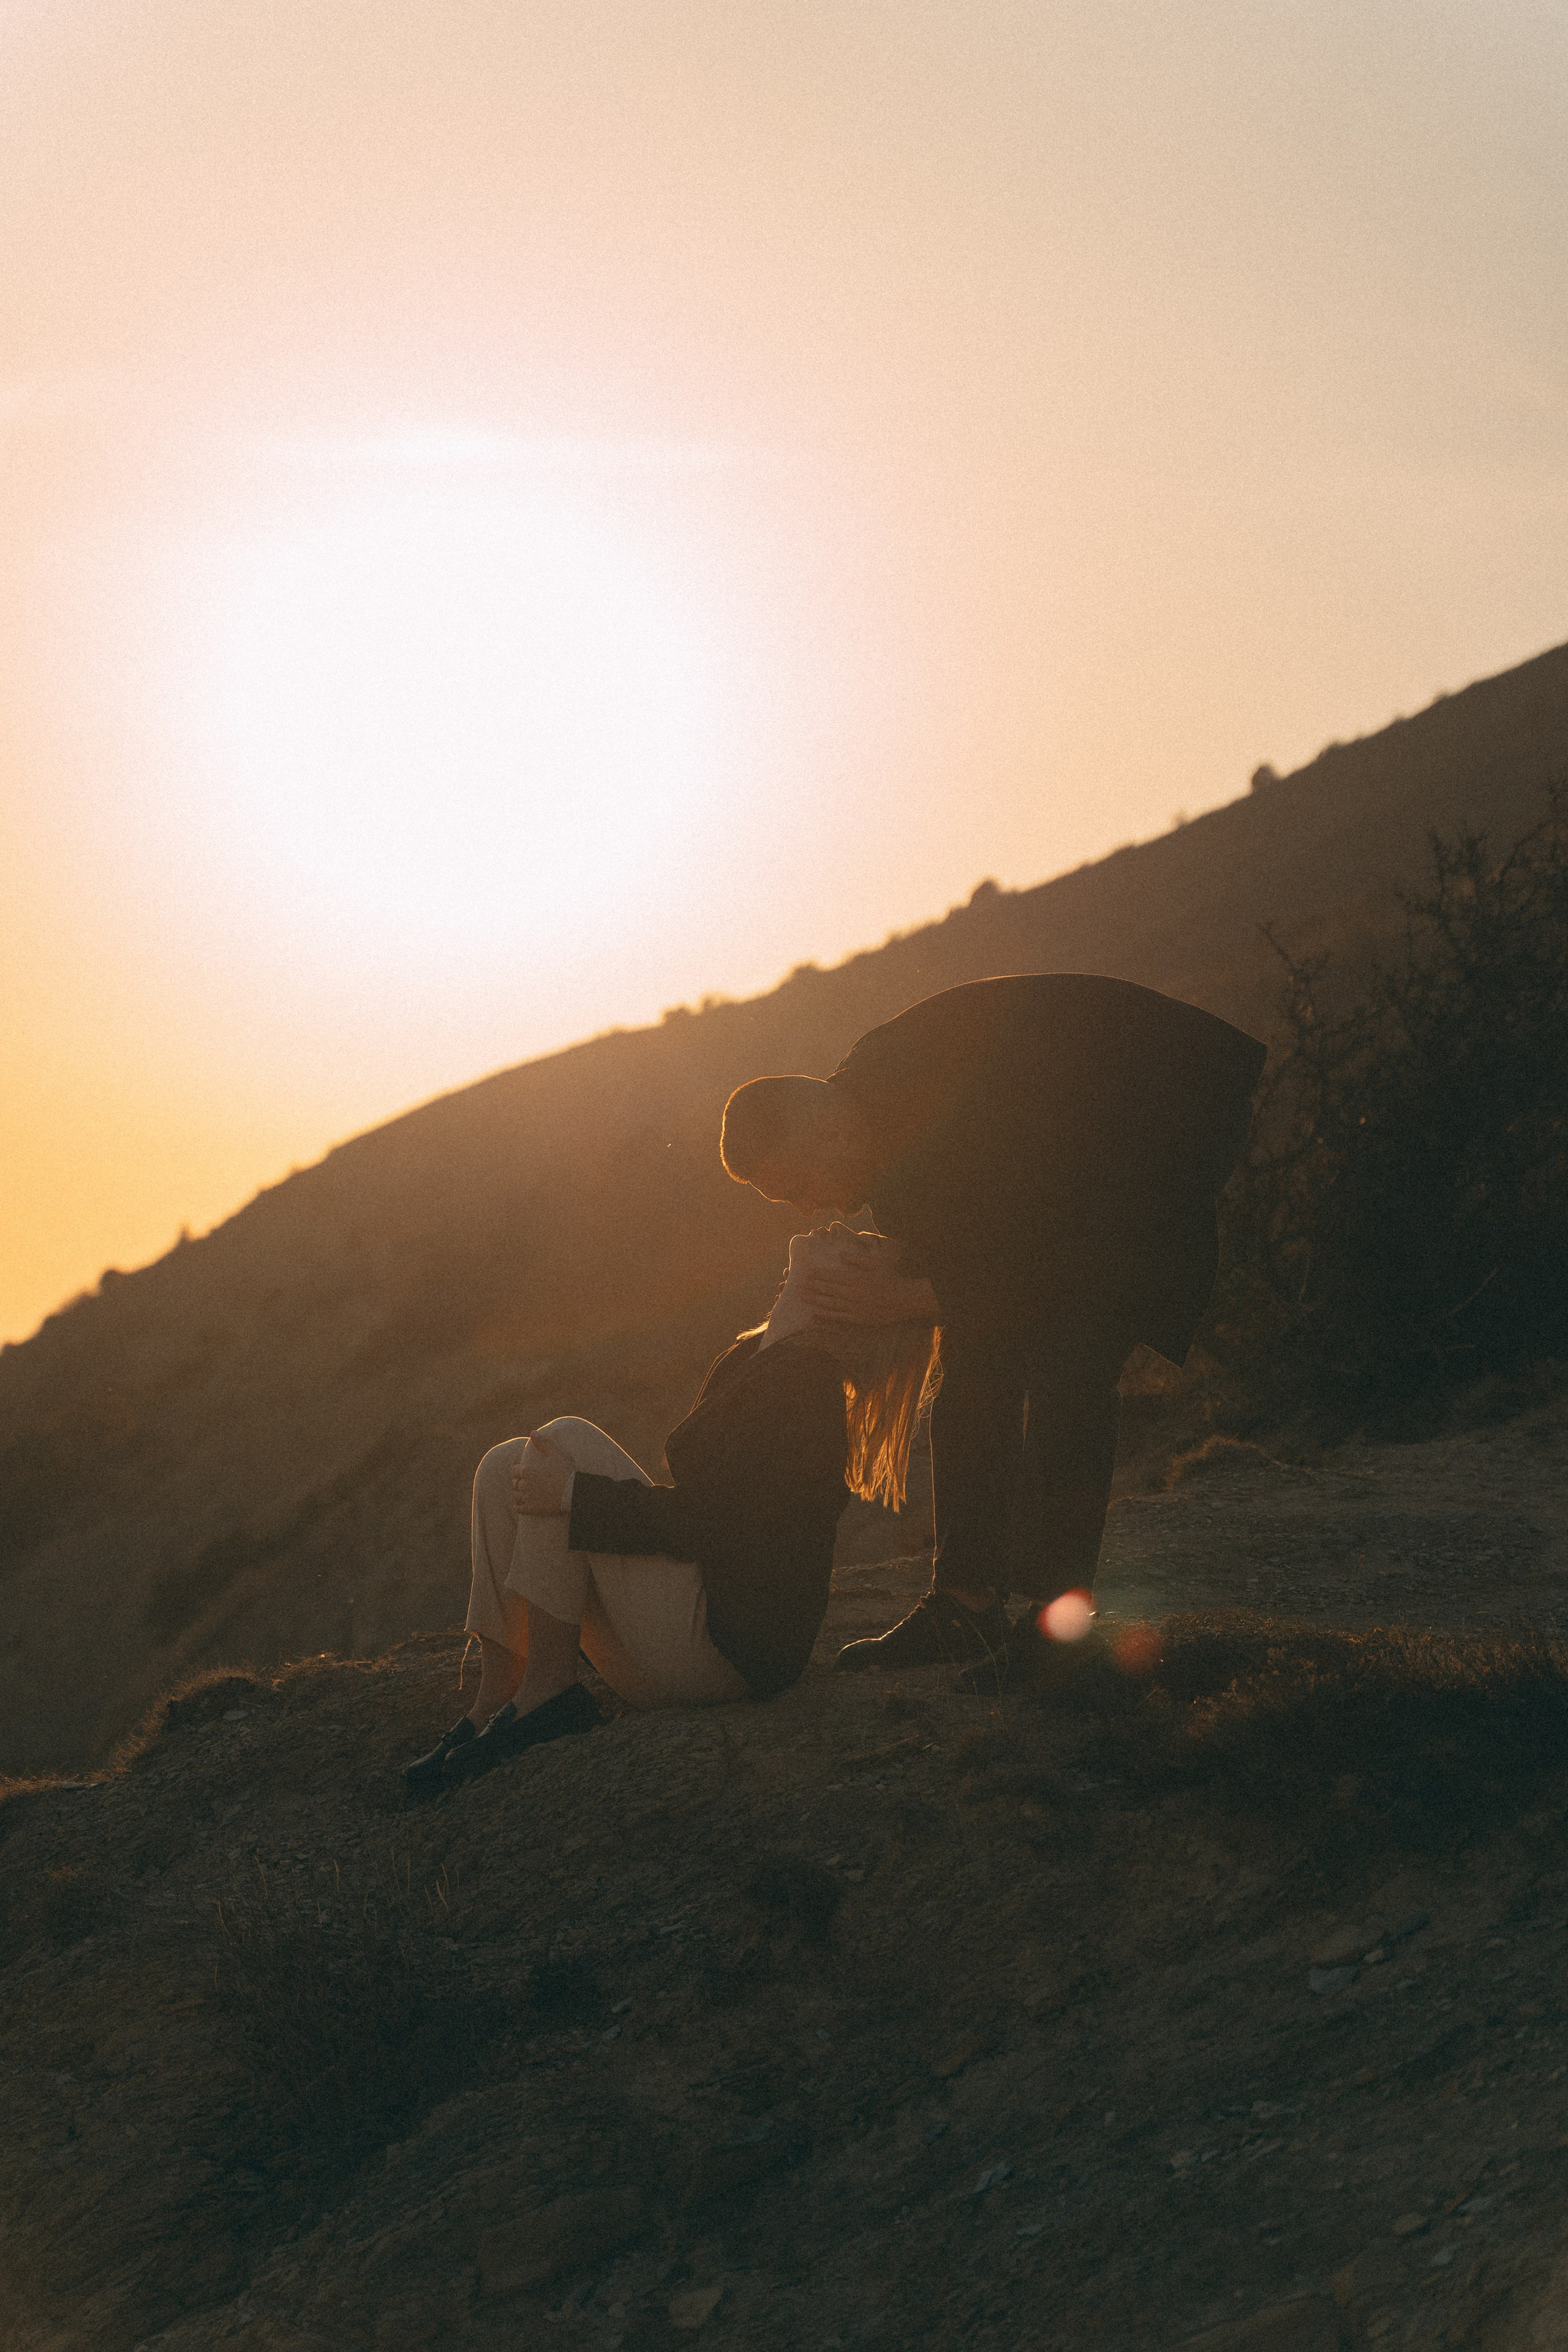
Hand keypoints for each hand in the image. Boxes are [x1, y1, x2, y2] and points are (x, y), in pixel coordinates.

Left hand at [510, 1430, 572, 1515]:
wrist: (573, 1493)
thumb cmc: (565, 1472)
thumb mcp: (555, 1454)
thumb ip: (543, 1443)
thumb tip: (532, 1432)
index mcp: (527, 1471)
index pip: (515, 1470)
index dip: (519, 1470)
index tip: (525, 1472)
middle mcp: (524, 1484)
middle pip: (514, 1483)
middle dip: (519, 1482)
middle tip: (527, 1483)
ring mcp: (527, 1498)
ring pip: (515, 1495)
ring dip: (518, 1493)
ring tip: (525, 1493)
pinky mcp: (530, 1509)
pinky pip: (518, 1508)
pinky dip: (518, 1506)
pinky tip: (522, 1504)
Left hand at [794, 1263, 939, 1326]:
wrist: (903, 1300)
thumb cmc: (890, 1279)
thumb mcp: (875, 1264)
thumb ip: (857, 1259)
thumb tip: (842, 1255)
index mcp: (857, 1278)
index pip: (833, 1276)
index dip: (819, 1274)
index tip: (808, 1271)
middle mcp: (853, 1293)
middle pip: (828, 1289)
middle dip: (812, 1287)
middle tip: (798, 1284)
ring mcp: (854, 1307)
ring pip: (830, 1303)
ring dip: (815, 1300)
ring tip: (803, 1297)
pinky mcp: (857, 1318)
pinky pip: (838, 1316)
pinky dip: (826, 1313)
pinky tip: (816, 1311)